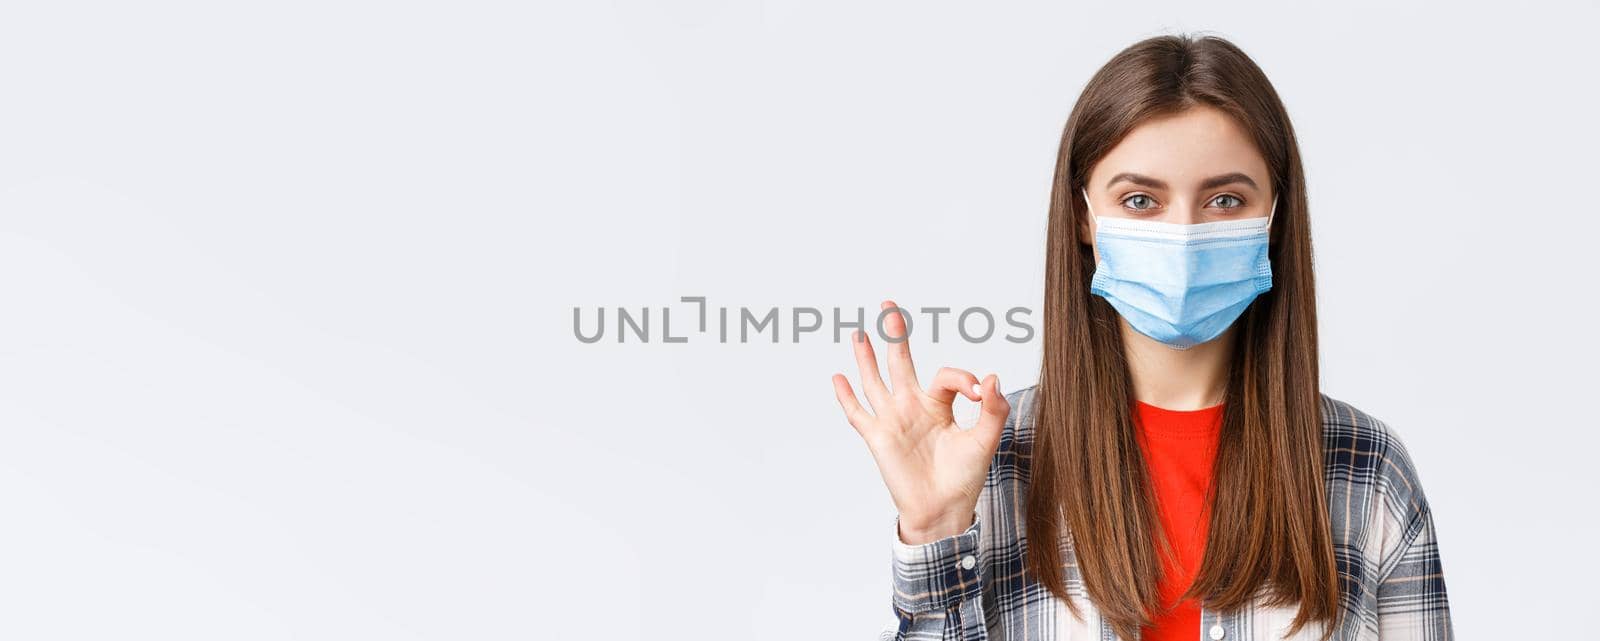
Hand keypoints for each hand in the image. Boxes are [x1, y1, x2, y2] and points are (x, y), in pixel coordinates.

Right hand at [832, 300, 1009, 544]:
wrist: (944, 510)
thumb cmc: (964, 478)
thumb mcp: (985, 440)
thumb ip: (992, 409)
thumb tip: (991, 378)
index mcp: (939, 405)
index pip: (946, 376)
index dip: (963, 378)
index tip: (977, 392)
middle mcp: (913, 407)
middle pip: (901, 363)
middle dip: (895, 335)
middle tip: (889, 306)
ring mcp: (893, 421)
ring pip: (875, 382)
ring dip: (866, 358)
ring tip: (859, 334)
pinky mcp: (878, 438)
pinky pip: (858, 413)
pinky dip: (846, 396)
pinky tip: (838, 378)